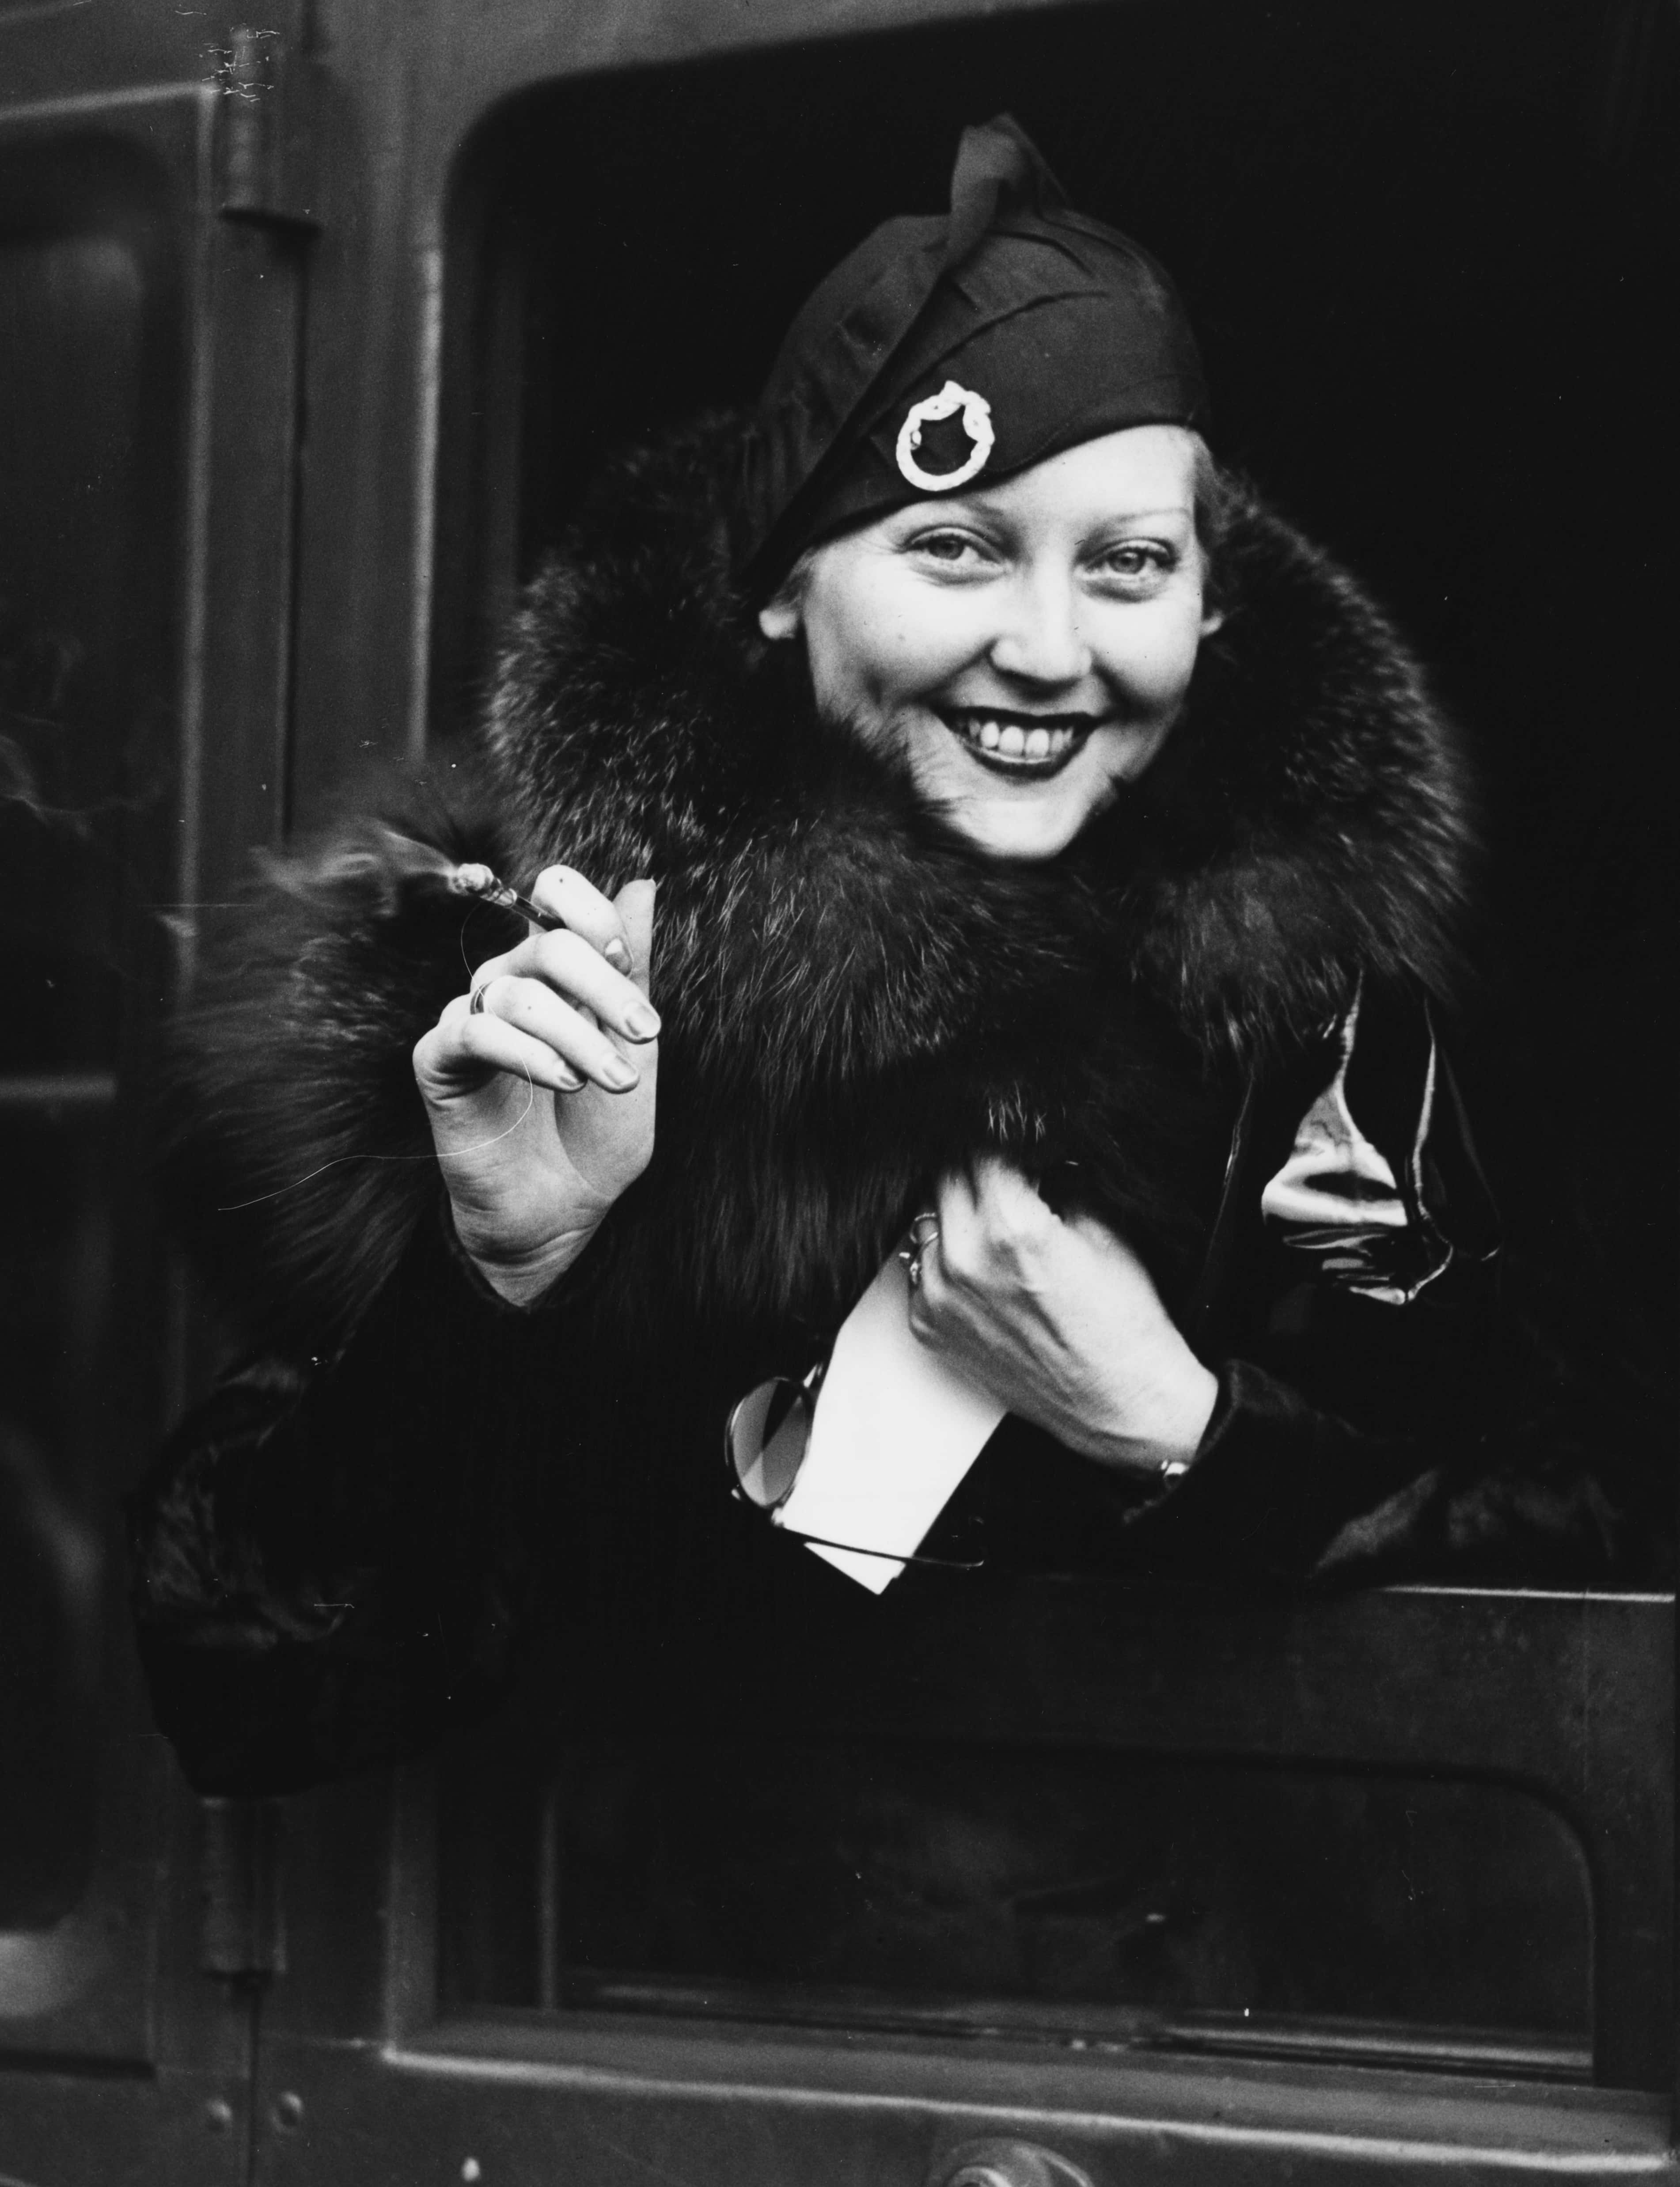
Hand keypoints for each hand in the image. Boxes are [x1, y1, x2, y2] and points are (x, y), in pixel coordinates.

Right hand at [412, 868, 657, 1304]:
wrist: (562, 1210)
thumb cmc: (596, 1130)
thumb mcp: (630, 1046)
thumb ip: (630, 967)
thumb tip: (643, 884)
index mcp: (553, 970)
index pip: (554, 895)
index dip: (592, 916)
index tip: (626, 963)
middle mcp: (507, 983)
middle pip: (546, 945)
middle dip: (606, 988)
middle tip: (647, 1035)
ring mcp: (468, 1018)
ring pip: (518, 994)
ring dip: (578, 1037)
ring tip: (613, 1082)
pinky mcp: (438, 1060)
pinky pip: (475, 1032)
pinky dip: (528, 1053)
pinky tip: (565, 1083)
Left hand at [907, 1154, 1217, 1477]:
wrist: (1119, 1403)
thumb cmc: (1122, 1325)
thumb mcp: (1103, 1230)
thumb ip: (1057, 1182)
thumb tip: (1031, 1156)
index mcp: (1010, 1229)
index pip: (977, 1151)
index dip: (999, 1143)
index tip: (1009, 1145)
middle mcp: (964, 1261)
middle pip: (944, 1181)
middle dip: (975, 1174)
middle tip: (1005, 1184)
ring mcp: (939, 1298)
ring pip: (927, 1223)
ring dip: (956, 1216)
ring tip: (995, 1230)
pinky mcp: (929, 1328)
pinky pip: (921, 1269)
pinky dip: (946, 1260)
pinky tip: (982, 1269)